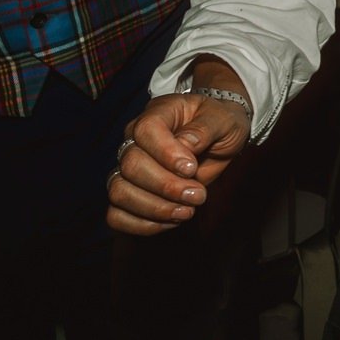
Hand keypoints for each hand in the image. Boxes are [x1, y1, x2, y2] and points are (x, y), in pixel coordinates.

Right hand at [106, 60, 251, 235]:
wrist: (219, 137)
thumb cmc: (219, 123)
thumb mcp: (223, 119)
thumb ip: (205, 129)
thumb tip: (186, 145)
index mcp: (157, 114)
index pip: (145, 131)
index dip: (165, 153)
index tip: (191, 168)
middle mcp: (135, 140)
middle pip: (131, 166)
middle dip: (166, 187)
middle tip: (198, 195)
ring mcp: (129, 168)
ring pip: (119, 191)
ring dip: (154, 208)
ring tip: (187, 211)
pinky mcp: (130, 193)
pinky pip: (117, 215)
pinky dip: (141, 224)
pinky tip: (171, 221)